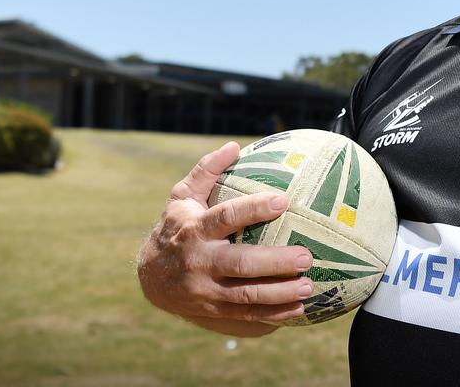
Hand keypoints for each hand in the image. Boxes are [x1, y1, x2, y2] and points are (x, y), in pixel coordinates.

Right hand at [136, 142, 313, 336]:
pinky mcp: (212, 309)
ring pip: (246, 295)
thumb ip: (207, 170)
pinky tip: (298, 309)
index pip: (226, 217)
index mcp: (195, 229)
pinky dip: (273, 314)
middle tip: (306, 256)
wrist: (150, 276)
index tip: (283, 201)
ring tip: (309, 285)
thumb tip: (234, 146)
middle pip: (241, 264)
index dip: (254, 209)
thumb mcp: (182, 196)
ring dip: (280, 292)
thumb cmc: (175, 227)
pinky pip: (246, 314)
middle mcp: (200, 261)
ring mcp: (205, 289)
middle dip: (275, 262)